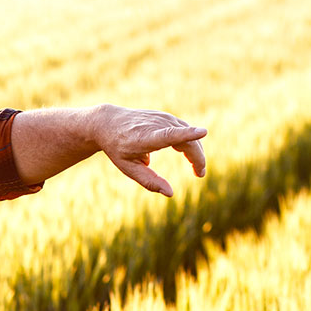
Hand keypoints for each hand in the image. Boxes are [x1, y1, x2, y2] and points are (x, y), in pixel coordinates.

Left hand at [87, 104, 206, 196]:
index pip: (169, 134)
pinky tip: (189, 155)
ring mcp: (162, 117)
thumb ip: (149, 181)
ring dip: (196, 151)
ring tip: (197, 169)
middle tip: (200, 174)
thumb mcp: (128, 168)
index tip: (203, 132)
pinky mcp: (165, 116)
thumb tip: (170, 193)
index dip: (188, 134)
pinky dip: (190, 142)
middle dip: (197, 157)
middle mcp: (156, 125)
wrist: (107, 123)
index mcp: (146, 137)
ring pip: (188, 134)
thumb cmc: (117, 148)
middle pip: (185, 139)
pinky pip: (183, 129)